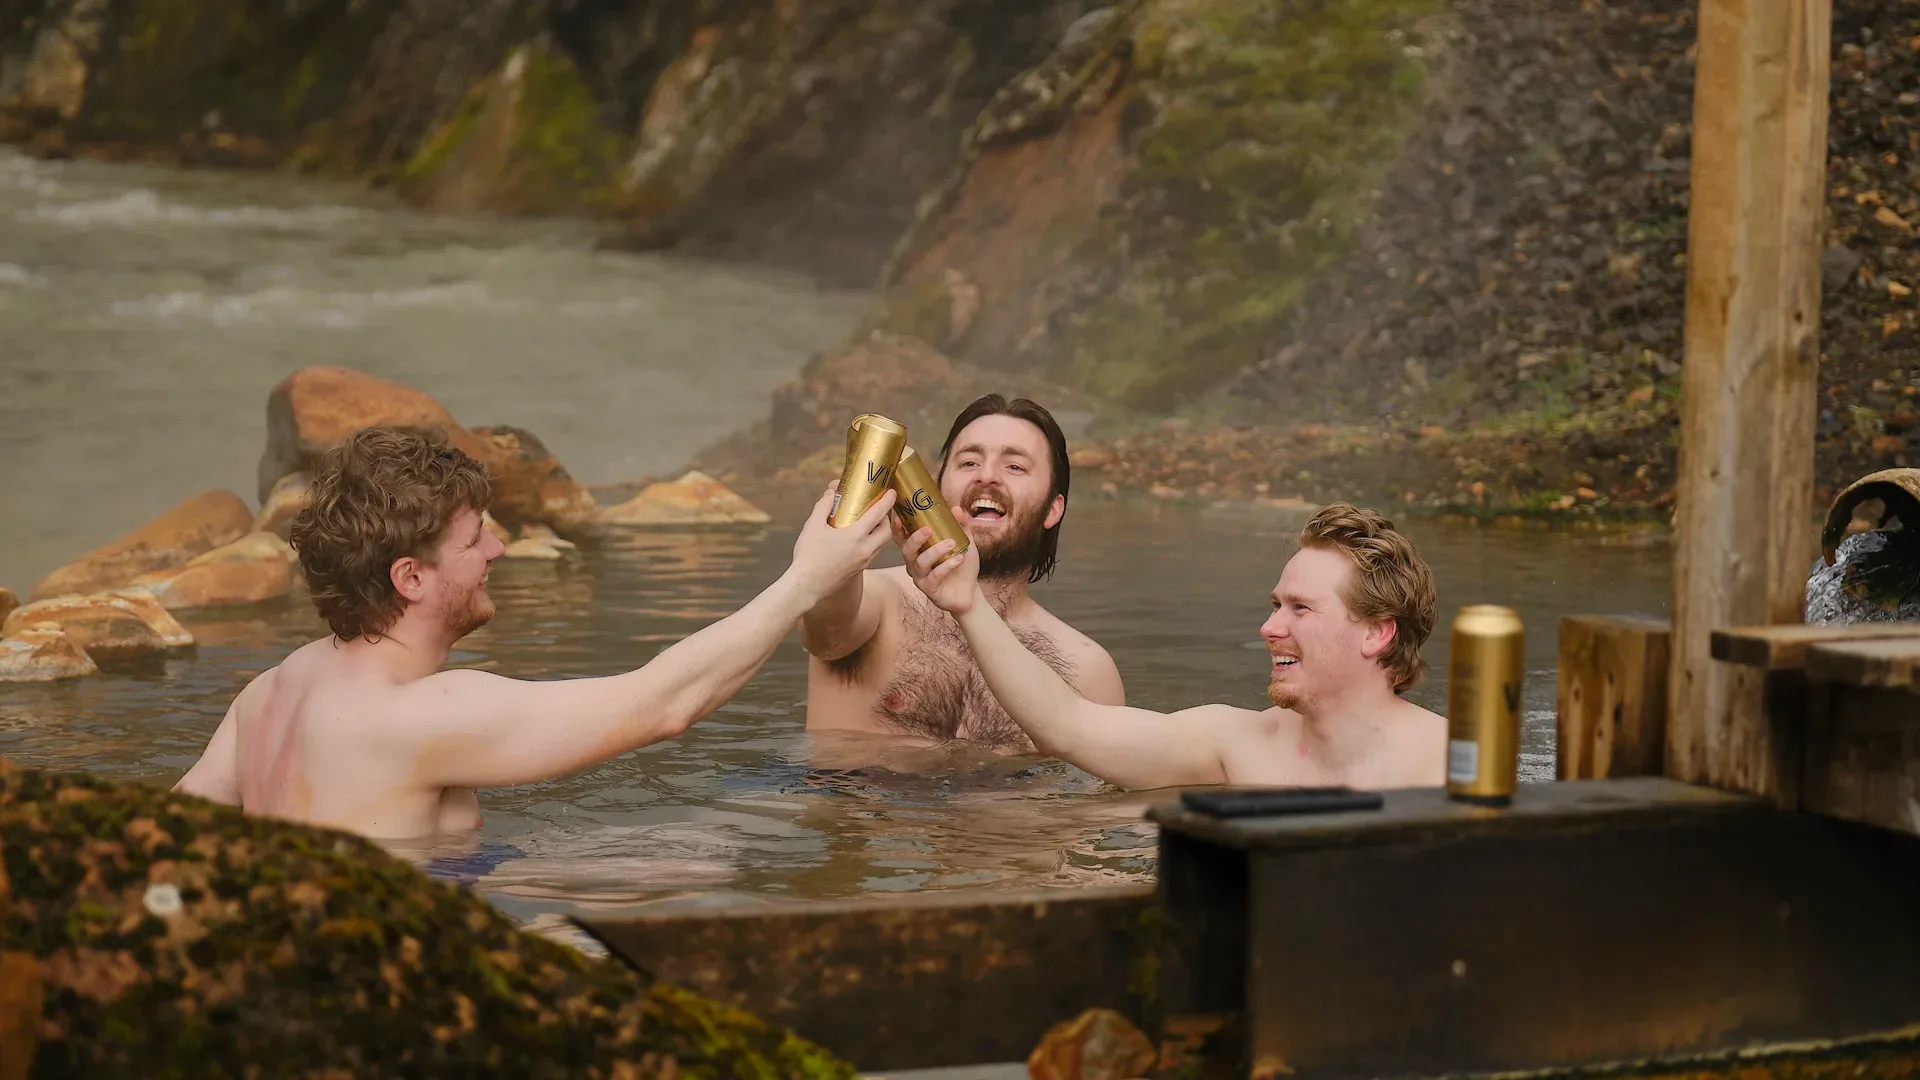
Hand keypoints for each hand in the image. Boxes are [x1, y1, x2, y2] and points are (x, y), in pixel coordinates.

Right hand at [787, 483, 894, 604]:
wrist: (806, 586)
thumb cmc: (808, 555)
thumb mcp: (813, 525)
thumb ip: (823, 506)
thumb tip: (831, 492)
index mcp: (856, 536)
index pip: (878, 514)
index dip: (886, 501)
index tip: (892, 491)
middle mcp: (865, 550)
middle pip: (887, 531)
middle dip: (887, 518)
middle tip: (880, 509)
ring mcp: (864, 562)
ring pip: (882, 544)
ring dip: (881, 531)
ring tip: (872, 522)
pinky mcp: (859, 570)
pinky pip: (873, 552)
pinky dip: (873, 542)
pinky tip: (861, 538)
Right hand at [900, 504, 979, 615]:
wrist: (969, 591)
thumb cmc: (961, 565)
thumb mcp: (963, 542)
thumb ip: (960, 526)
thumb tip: (957, 509)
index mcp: (918, 550)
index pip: (902, 538)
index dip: (897, 528)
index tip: (899, 517)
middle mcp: (915, 563)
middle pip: (906, 550)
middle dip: (915, 538)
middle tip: (929, 529)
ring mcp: (920, 577)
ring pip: (920, 563)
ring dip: (935, 551)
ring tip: (951, 544)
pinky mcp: (929, 589)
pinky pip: (934, 576)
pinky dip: (946, 566)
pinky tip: (958, 559)